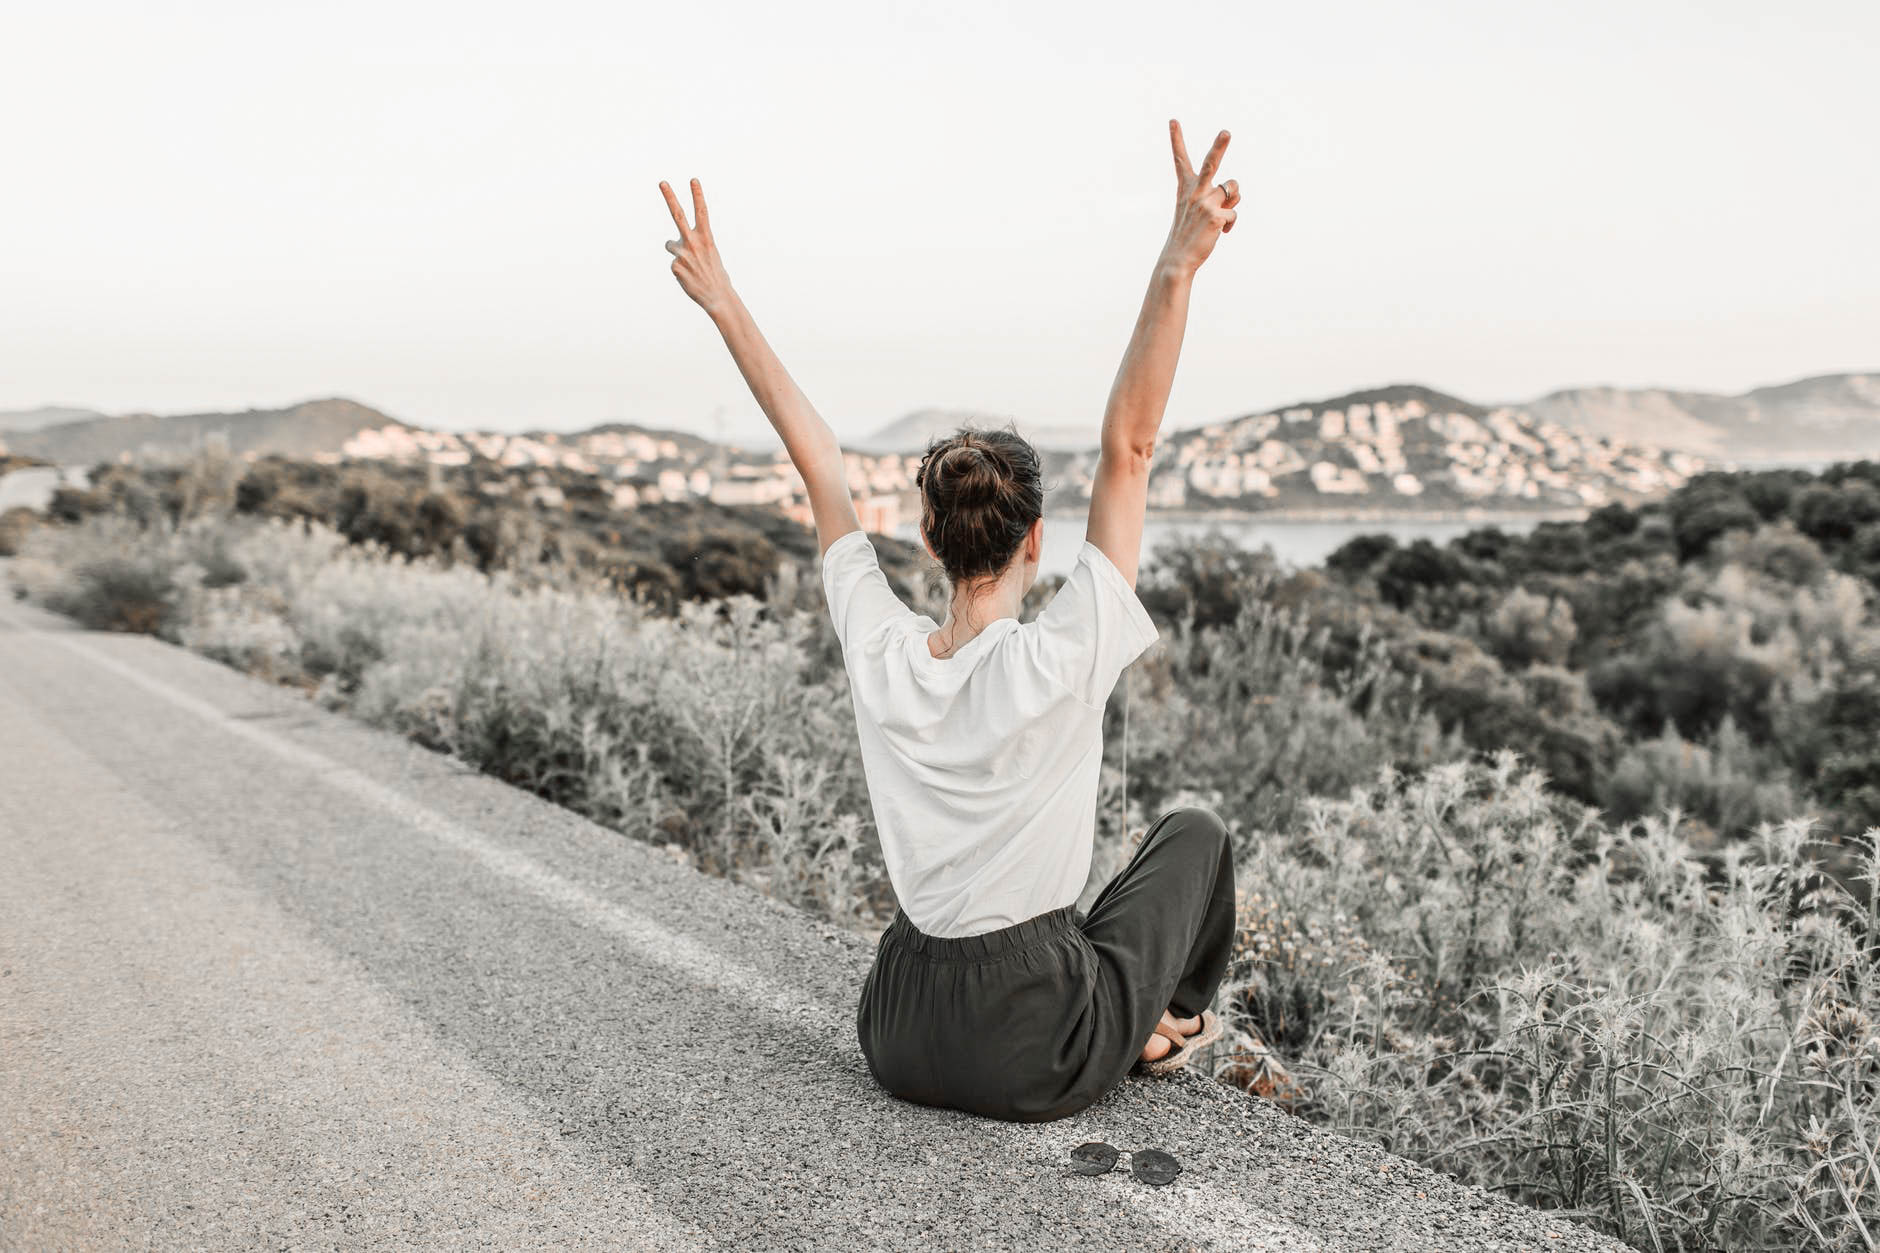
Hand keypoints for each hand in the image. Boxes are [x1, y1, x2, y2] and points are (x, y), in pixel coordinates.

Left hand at [659, 177, 736, 316]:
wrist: (717, 296)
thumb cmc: (715, 275)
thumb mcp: (710, 255)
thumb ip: (692, 245)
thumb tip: (670, 244)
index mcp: (706, 238)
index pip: (702, 212)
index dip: (697, 195)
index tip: (693, 180)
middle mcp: (693, 242)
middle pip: (678, 214)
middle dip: (670, 197)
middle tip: (662, 182)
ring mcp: (682, 253)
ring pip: (670, 245)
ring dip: (677, 251)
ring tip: (691, 265)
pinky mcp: (675, 266)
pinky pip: (673, 264)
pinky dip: (680, 270)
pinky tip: (689, 278)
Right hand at [1159, 120, 1237, 275]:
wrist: (1178, 259)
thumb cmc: (1189, 235)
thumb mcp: (1198, 211)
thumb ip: (1217, 195)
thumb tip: (1236, 190)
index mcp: (1186, 189)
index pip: (1180, 160)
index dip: (1177, 139)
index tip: (1173, 121)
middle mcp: (1195, 192)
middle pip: (1211, 163)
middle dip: (1220, 146)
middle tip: (1226, 132)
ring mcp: (1205, 203)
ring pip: (1233, 189)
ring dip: (1232, 200)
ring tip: (1218, 217)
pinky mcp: (1215, 216)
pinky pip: (1234, 212)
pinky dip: (1231, 224)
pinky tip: (1220, 232)